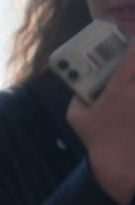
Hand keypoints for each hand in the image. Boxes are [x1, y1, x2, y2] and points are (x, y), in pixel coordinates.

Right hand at [67, 52, 134, 203]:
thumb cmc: (97, 139)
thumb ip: (78, 95)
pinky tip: (131, 106)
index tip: (132, 40)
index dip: (134, 44)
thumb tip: (81, 82)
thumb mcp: (76, 116)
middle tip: (132, 57)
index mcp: (117, 91)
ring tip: (130, 78)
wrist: (119, 164)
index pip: (132, 57)